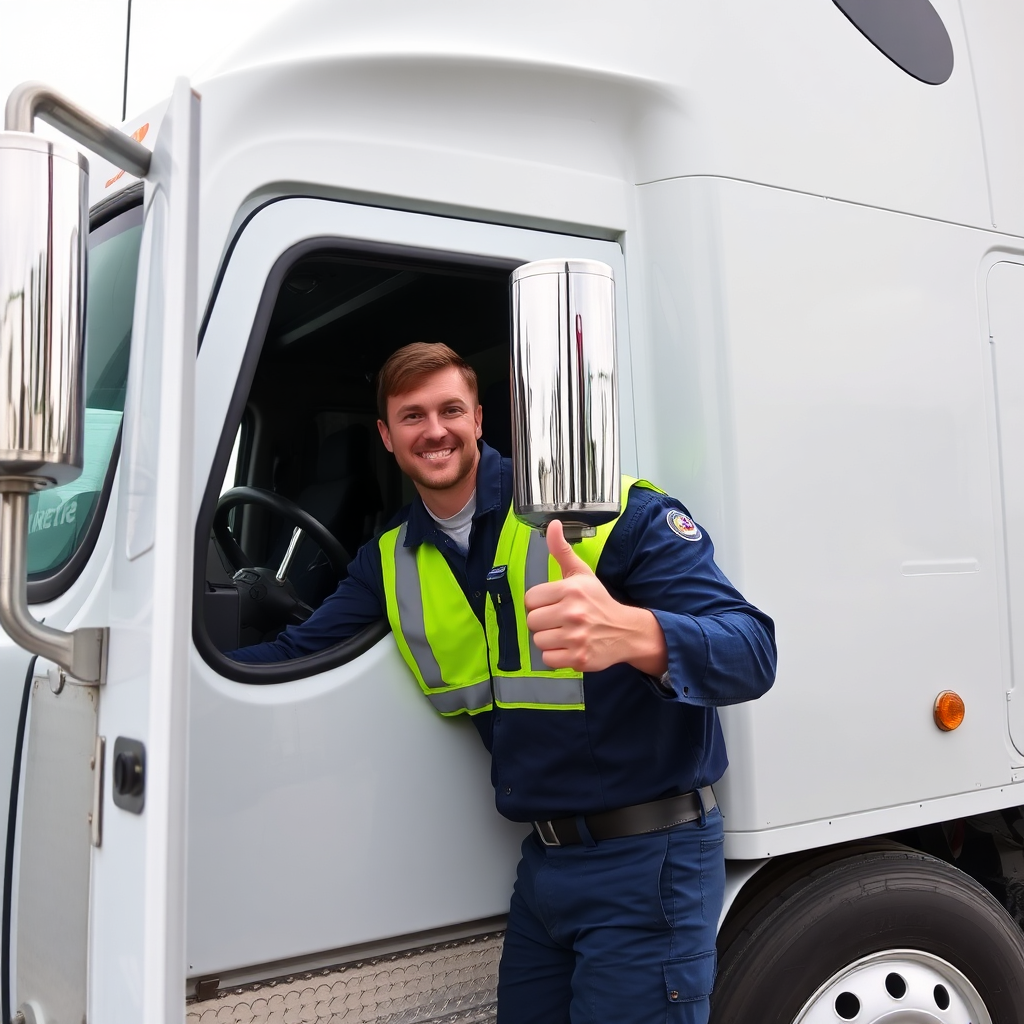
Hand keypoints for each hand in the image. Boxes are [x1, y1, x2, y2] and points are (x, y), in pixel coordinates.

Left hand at [523, 520, 668, 674]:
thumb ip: (562, 550)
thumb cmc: (598, 601)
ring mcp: (576, 637)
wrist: (626, 631)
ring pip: (538, 641)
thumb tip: (553, 524)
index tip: (553, 604)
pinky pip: (548, 659)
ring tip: (564, 633)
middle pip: (532, 621)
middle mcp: (573, 613)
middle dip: (543, 622)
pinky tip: (568, 647)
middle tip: (559, 620)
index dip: (539, 603)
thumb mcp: (582, 573)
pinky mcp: (579, 658)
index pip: (530, 599)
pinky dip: (555, 656)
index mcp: (571, 590)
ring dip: (549, 639)